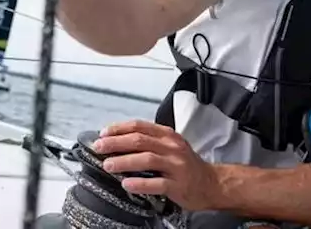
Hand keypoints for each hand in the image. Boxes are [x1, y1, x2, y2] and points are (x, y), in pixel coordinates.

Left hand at [92, 119, 222, 210]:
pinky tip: (127, 184)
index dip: (119, 128)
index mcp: (168, 135)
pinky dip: (140, 183)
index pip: (139, 126)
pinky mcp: (178, 185)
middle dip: (115, 143)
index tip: (103, 133)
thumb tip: (118, 142)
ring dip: (124, 161)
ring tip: (108, 165)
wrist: (211, 183)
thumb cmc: (187, 165)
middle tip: (99, 148)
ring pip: (146, 159)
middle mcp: (172, 147)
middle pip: (139, 140)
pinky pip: (157, 183)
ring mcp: (176, 166)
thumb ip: (149, 142)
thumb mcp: (170, 146)